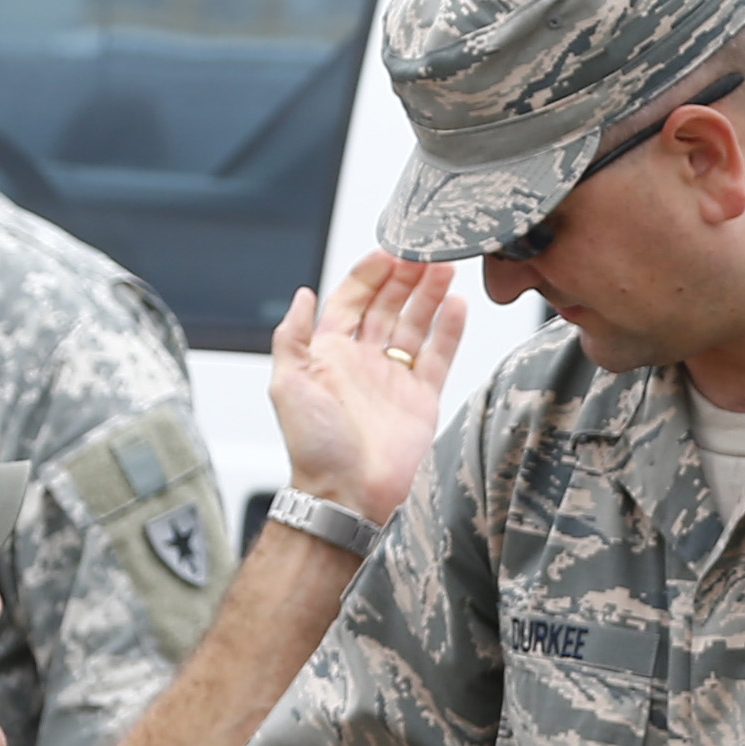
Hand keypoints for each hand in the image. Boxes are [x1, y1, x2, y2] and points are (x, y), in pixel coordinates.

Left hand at [266, 251, 461, 523]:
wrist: (348, 495)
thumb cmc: (314, 446)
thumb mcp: (287, 382)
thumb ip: (291, 335)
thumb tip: (303, 294)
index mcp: (330, 353)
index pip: (352, 299)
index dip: (370, 273)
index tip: (390, 250)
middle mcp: (363, 362)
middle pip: (388, 305)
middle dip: (406, 277)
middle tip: (426, 252)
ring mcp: (394, 379)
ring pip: (415, 325)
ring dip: (429, 295)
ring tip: (446, 269)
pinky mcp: (421, 399)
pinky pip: (438, 356)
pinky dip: (449, 330)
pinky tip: (457, 305)